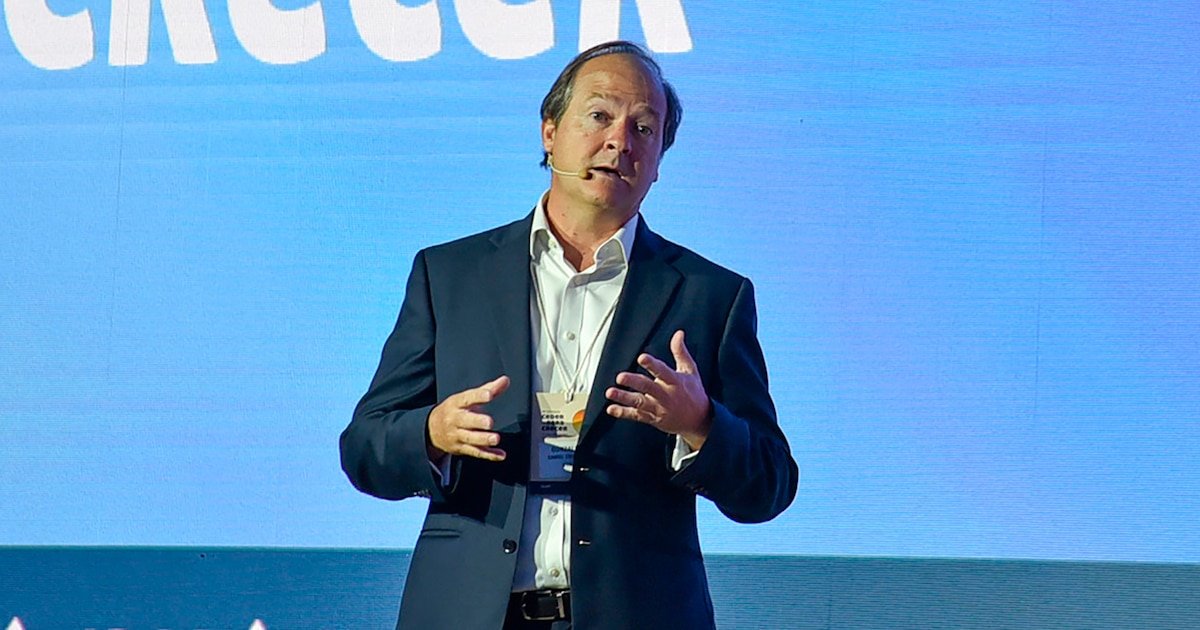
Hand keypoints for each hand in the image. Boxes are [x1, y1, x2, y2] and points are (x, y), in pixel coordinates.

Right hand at [427, 375, 509, 461]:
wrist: (431, 429)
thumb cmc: (453, 410)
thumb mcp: (466, 397)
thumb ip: (488, 389)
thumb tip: (505, 380)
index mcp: (457, 404)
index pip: (467, 398)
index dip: (478, 396)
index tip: (489, 394)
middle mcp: (455, 420)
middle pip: (466, 421)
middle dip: (477, 422)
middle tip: (489, 422)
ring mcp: (457, 435)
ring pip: (470, 439)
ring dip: (483, 440)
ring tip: (495, 439)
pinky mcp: (461, 448)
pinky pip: (476, 452)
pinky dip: (489, 455)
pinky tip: (500, 455)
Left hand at [605, 330, 711, 448]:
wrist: (699, 420)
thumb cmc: (693, 393)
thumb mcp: (690, 371)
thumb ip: (680, 352)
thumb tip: (678, 334)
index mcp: (675, 381)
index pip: (663, 371)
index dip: (652, 364)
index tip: (642, 358)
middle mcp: (665, 395)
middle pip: (648, 387)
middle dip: (633, 382)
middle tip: (620, 377)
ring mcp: (658, 408)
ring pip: (639, 402)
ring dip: (624, 397)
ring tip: (610, 392)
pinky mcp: (652, 418)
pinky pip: (636, 416)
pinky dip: (623, 413)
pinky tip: (611, 409)